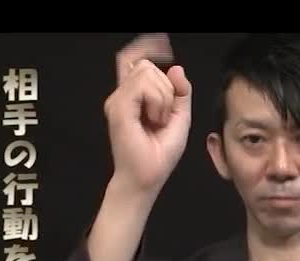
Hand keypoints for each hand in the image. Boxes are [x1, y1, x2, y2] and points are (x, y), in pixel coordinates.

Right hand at [104, 33, 192, 194]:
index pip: (134, 61)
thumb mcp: (180, 119)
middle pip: (148, 66)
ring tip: (157, 121)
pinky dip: (158, 103)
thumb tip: (176, 68)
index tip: (161, 43)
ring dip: (163, 98)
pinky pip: (145, 86)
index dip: (147, 48)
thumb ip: (181, 93)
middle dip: (167, 90)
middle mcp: (122, 95)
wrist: (147, 177)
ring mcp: (118, 99)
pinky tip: (153, 120)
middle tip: (162, 118)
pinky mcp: (119, 106)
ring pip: (148, 73)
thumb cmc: (159, 154)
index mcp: (134, 97)